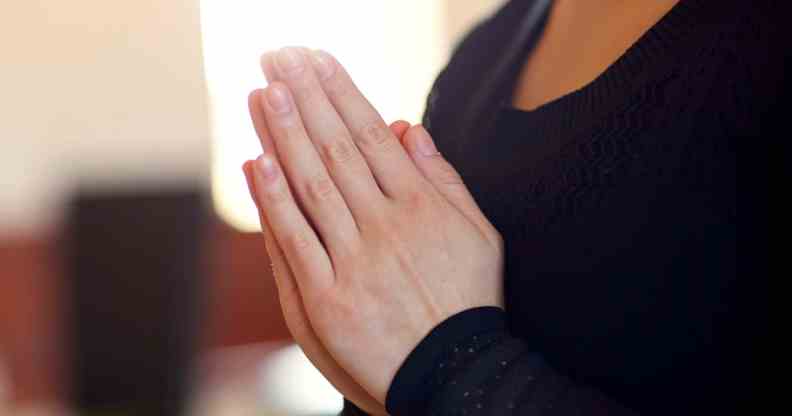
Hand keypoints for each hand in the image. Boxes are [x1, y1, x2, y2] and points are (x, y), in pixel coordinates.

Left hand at [246, 47, 503, 403]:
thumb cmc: (468, 299)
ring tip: (264, 92)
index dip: (340, 93)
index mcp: (421, 205)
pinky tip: (257, 162)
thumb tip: (411, 129)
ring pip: (312, 184)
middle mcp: (386, 225)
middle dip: (305, 98)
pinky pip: (296, 240)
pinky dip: (274, 201)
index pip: (372, 134)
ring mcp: (355, 260)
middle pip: (336, 148)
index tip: (317, 61)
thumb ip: (444, 179)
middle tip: (278, 58)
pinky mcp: (329, 298)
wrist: (457, 371)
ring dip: (284, 134)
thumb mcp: (478, 233)